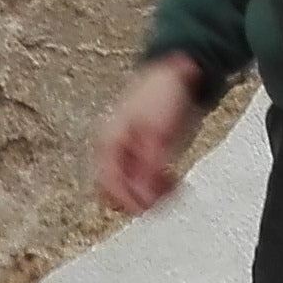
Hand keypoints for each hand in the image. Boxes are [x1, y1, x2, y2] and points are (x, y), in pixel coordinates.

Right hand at [90, 53, 207, 216]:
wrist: (175, 75)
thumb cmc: (162, 97)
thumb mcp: (159, 135)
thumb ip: (150, 168)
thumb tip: (144, 198)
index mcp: (108, 143)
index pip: (107, 185)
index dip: (127, 200)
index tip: (149, 207)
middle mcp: (113, 150)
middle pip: (116, 191)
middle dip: (140, 198)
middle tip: (164, 196)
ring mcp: (127, 152)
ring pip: (131, 188)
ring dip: (151, 194)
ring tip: (173, 188)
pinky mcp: (142, 154)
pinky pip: (143, 180)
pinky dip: (158, 186)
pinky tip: (173, 182)